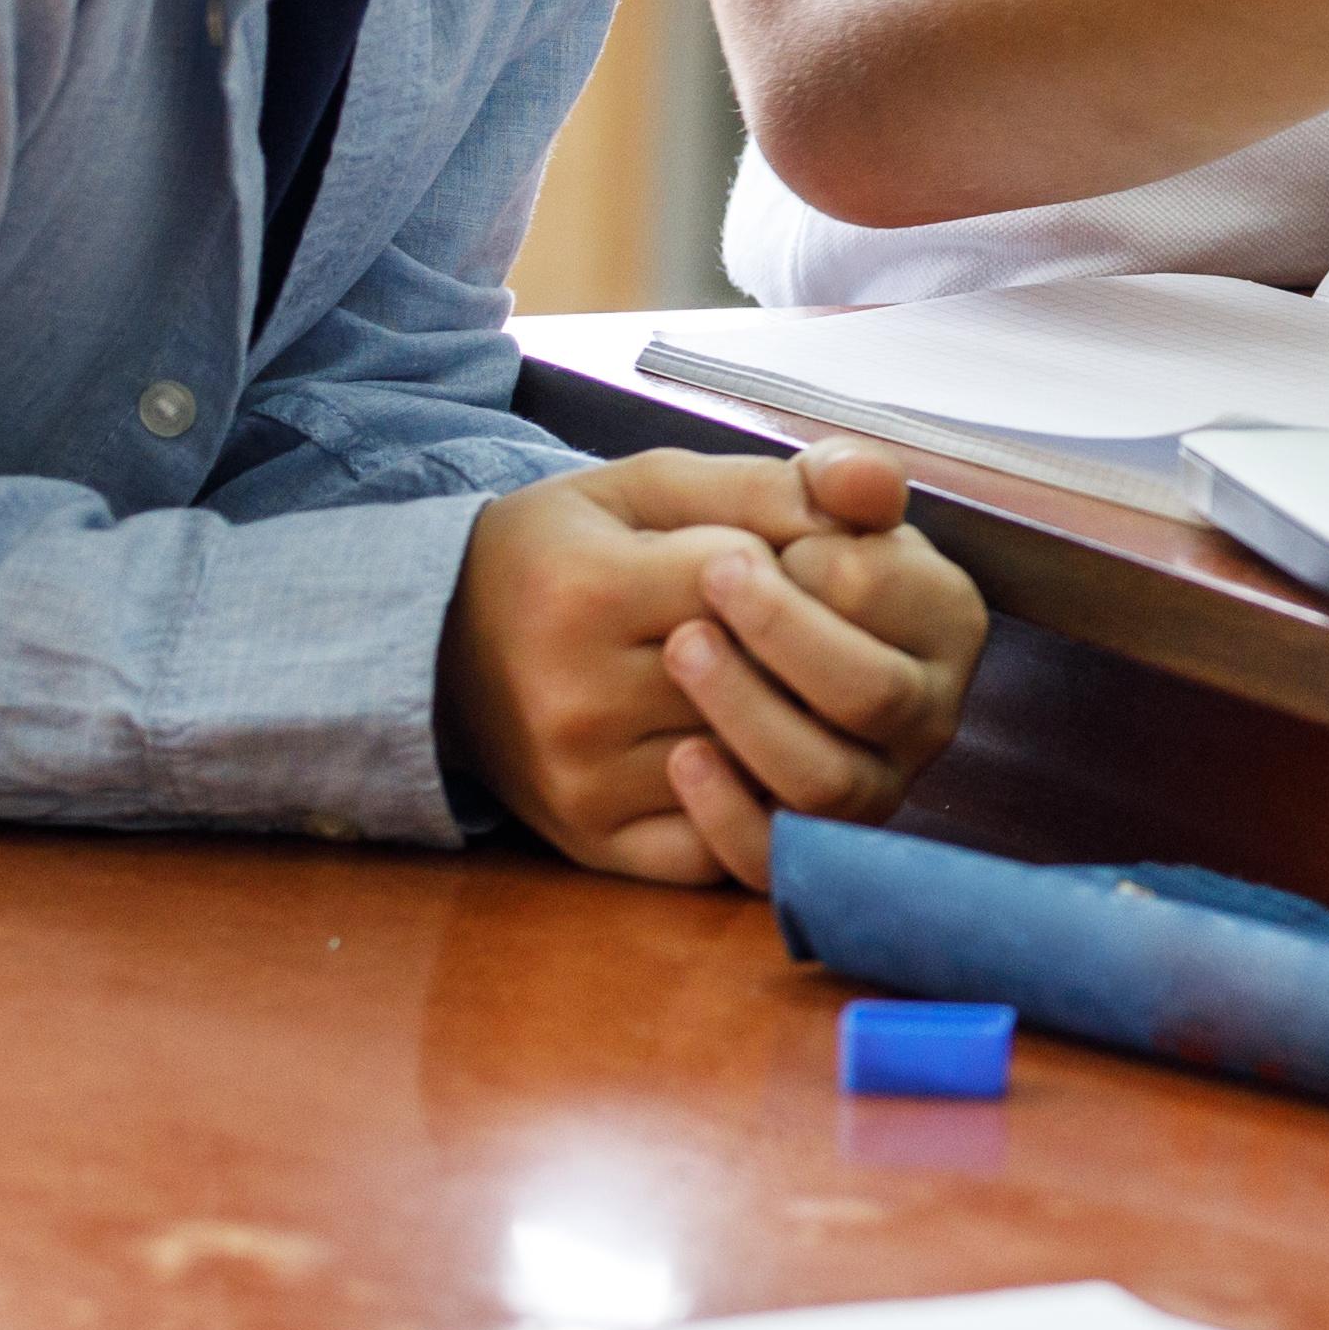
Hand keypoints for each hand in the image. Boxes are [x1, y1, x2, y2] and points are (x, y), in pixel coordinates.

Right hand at [442, 442, 986, 887]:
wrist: (443, 645)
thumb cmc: (565, 552)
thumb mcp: (651, 489)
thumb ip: (772, 484)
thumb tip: (885, 490)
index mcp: (586, 593)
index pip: (749, 576)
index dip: (779, 558)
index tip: (759, 553)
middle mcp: (576, 699)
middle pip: (760, 673)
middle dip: (800, 640)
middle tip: (791, 621)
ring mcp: (586, 784)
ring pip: (755, 760)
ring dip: (791, 720)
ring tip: (775, 680)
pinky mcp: (597, 844)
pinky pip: (721, 845)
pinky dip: (758, 801)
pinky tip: (755, 751)